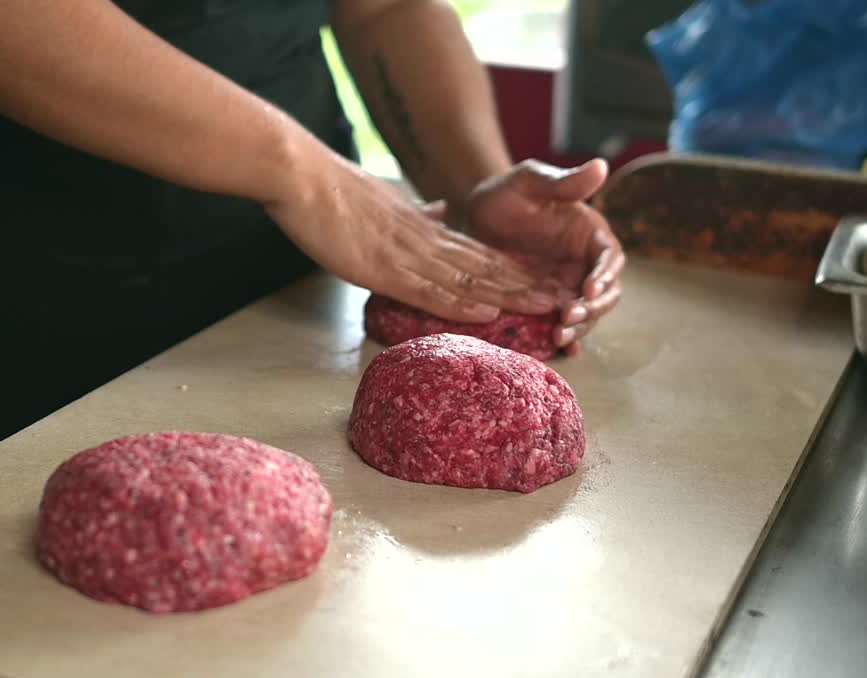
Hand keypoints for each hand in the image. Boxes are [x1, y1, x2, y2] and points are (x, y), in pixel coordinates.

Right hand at [265, 151, 559, 322]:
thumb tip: (441, 210)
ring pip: (468, 279)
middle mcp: (423, 241)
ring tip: (547, 307)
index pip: (475, 253)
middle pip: (484, 266)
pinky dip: (460, 303)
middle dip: (525, 284)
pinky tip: (488, 312)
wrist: (301, 177)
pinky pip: (429, 290)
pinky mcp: (384, 268)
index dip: (510, 269)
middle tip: (564, 298)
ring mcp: (406, 255)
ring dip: (510, 295)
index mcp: (422, 228)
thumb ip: (415, 211)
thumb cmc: (330, 191)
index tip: (540, 280)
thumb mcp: (383, 197)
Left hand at [453, 158, 624, 353]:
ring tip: (559, 338)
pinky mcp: (546, 302)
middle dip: (592, 309)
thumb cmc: (505, 193)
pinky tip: (557, 349)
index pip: (610, 257)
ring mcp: (566, 285)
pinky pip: (560, 322)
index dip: (605, 275)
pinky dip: (563, 336)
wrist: (474, 217)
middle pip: (604, 292)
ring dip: (578, 327)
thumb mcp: (529, 181)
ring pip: (585, 312)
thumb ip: (562, 180)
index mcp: (589, 233)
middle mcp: (583, 262)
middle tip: (568, 319)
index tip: (588, 287)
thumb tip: (601, 166)